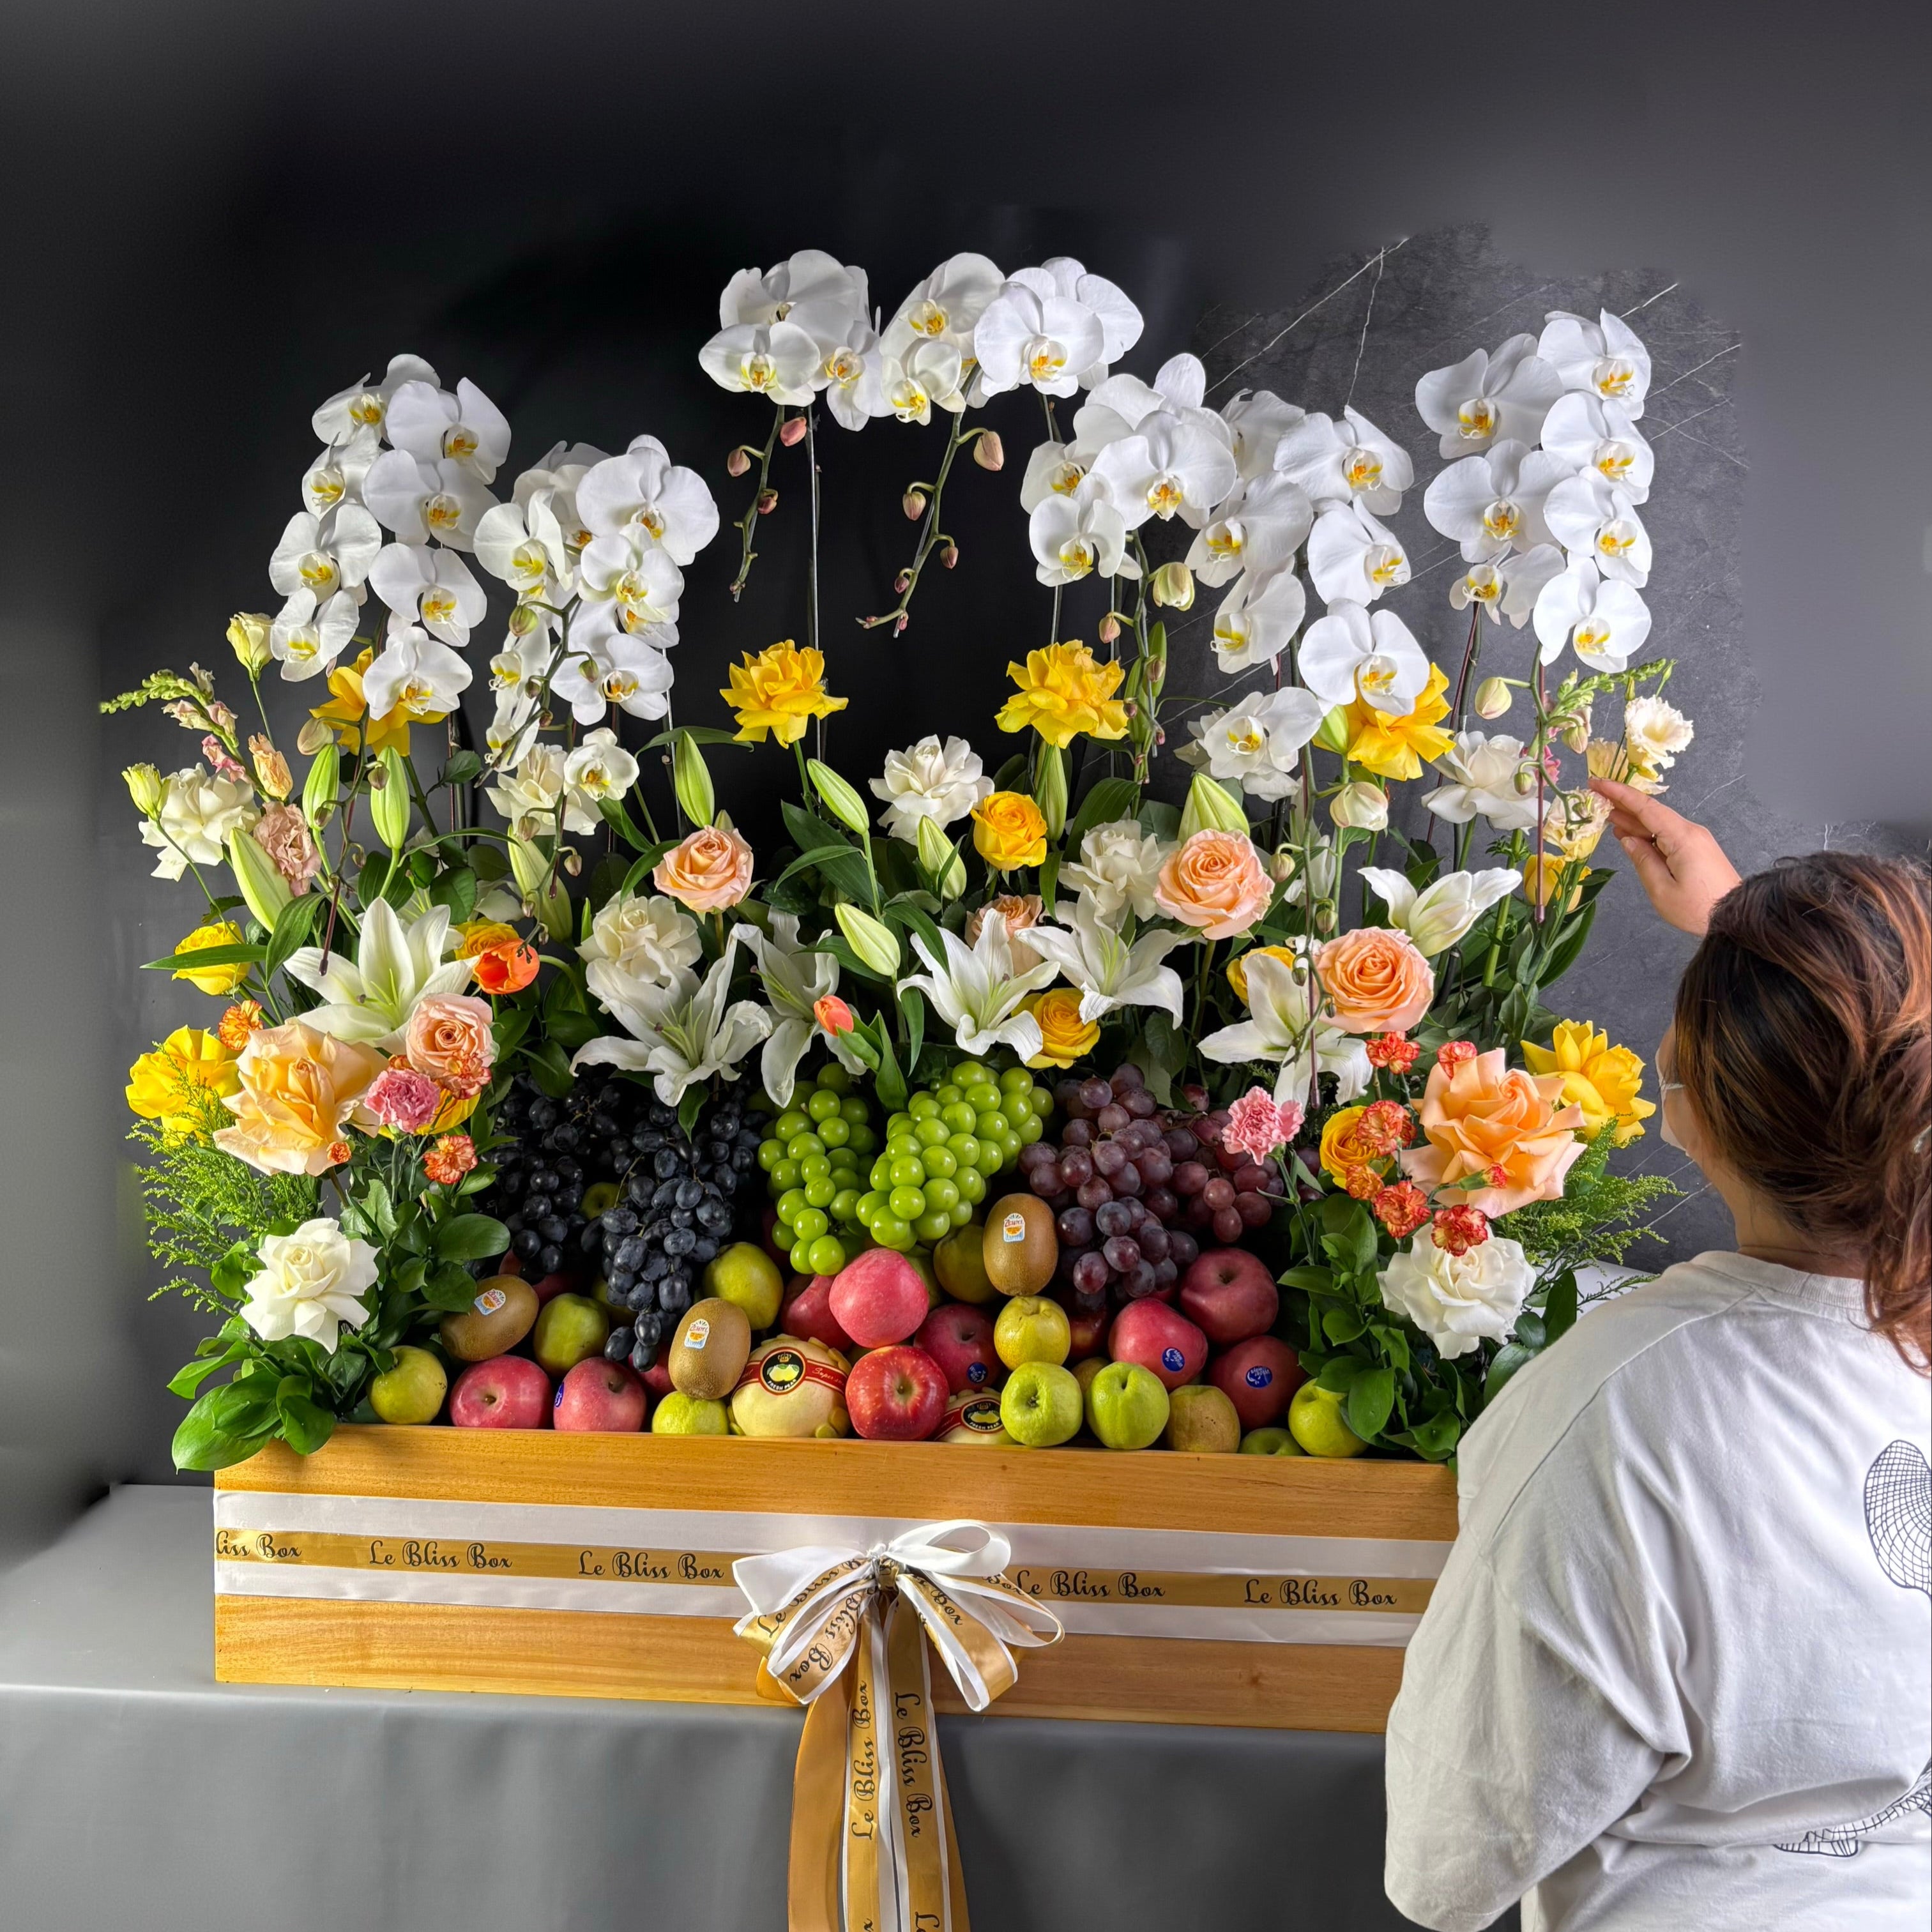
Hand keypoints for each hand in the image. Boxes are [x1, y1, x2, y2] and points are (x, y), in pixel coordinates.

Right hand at [1589, 779, 1741, 935]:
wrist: (1736, 917)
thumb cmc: (1697, 908)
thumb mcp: (1661, 889)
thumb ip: (1642, 860)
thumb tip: (1627, 839)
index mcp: (1681, 837)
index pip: (1645, 808)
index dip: (1619, 794)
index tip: (1597, 783)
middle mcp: (1689, 831)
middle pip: (1651, 812)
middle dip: (1623, 804)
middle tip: (1595, 799)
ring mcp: (1695, 839)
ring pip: (1658, 823)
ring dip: (1633, 819)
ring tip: (1607, 815)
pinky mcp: (1696, 849)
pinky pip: (1666, 834)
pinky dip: (1646, 832)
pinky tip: (1629, 833)